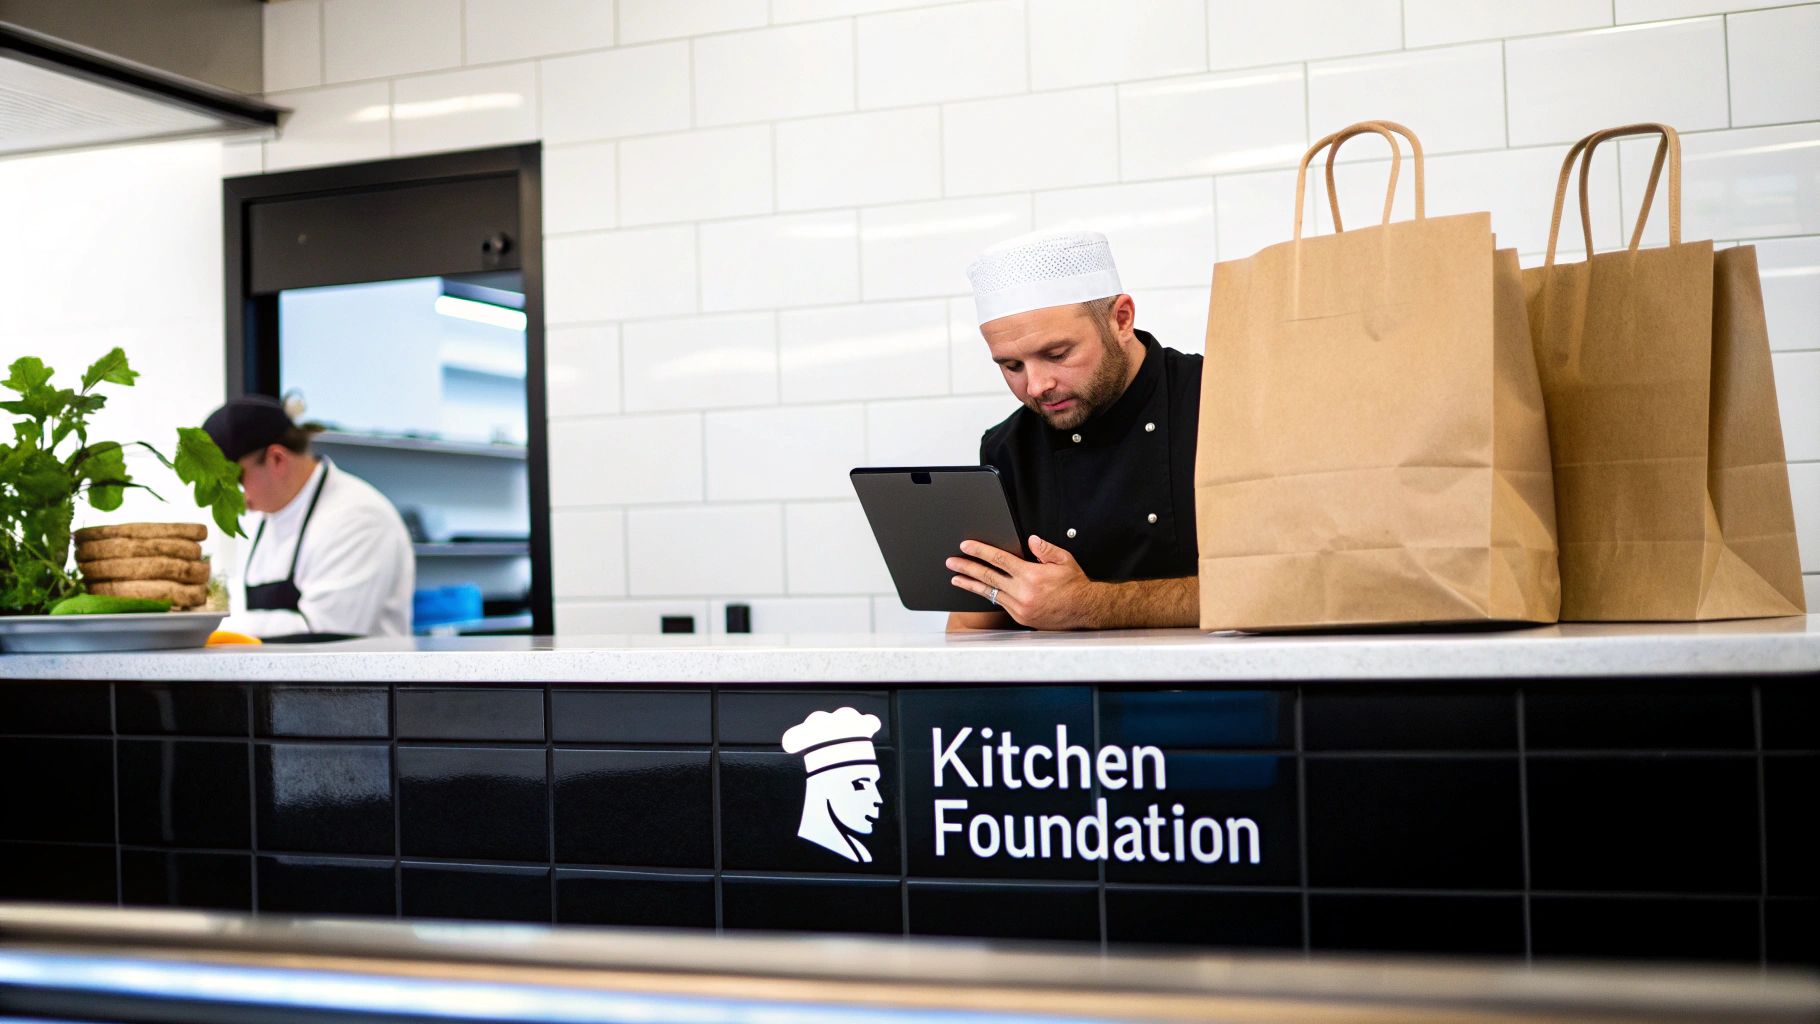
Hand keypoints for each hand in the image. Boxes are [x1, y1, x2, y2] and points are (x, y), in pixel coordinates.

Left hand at [946, 534, 1098, 630]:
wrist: (1085, 610)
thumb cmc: (1074, 585)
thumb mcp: (1064, 560)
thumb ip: (1045, 549)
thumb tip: (1031, 540)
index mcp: (1031, 575)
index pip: (998, 559)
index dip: (980, 551)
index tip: (966, 546)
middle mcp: (1023, 592)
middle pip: (988, 576)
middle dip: (967, 568)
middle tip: (952, 562)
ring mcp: (1020, 607)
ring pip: (990, 593)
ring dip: (972, 584)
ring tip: (956, 578)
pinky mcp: (1021, 617)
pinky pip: (1000, 604)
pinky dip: (989, 595)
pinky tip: (980, 590)